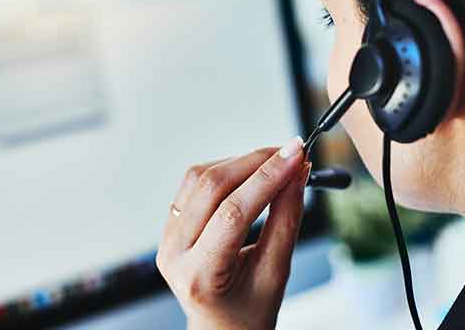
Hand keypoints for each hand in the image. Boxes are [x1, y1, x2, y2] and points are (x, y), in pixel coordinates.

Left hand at [156, 137, 310, 329]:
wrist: (223, 328)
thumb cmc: (250, 310)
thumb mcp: (276, 272)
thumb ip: (286, 220)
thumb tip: (297, 172)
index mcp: (199, 276)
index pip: (233, 213)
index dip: (268, 178)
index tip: (296, 154)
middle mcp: (173, 254)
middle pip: (211, 188)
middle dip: (255, 162)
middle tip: (292, 152)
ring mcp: (166, 238)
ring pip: (199, 179)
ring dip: (240, 162)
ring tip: (275, 162)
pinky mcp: (170, 226)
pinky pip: (193, 185)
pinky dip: (225, 171)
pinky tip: (250, 173)